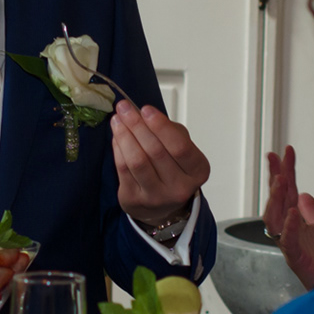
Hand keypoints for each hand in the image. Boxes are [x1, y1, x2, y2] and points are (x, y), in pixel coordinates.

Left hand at [112, 101, 210, 224]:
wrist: (161, 206)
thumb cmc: (172, 169)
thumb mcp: (181, 149)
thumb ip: (169, 131)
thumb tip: (143, 114)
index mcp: (197, 170)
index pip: (180, 147)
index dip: (161, 126)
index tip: (145, 109)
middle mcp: (180, 187)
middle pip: (155, 151)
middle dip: (137, 125)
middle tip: (124, 108)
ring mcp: (157, 196)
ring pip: (137, 161)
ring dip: (124, 136)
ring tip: (117, 120)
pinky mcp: (135, 200)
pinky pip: (123, 169)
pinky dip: (118, 149)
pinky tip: (116, 136)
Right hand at [263, 145, 313, 288]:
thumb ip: (311, 211)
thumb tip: (304, 194)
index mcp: (295, 220)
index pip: (288, 191)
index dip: (286, 171)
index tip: (285, 151)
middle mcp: (288, 229)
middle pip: (278, 199)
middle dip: (275, 177)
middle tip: (274, 157)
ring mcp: (289, 242)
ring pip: (275, 218)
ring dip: (277, 198)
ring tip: (281, 180)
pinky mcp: (295, 257)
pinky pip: (288, 240)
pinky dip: (290, 225)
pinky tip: (292, 212)